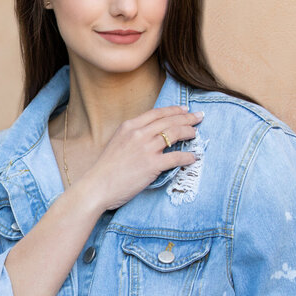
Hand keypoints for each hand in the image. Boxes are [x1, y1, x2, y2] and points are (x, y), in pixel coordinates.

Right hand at [78, 106, 203, 210]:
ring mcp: (146, 149)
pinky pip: (176, 157)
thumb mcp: (116, 143)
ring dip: (189, 132)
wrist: (97, 186)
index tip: (184, 109)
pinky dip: (187, 157)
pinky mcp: (152, 165)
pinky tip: (192, 158)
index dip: (174, 110)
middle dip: (187, 117)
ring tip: (196, 134)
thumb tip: (150, 135)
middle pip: (169, 121)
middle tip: (199, 117)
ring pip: (175, 134)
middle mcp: (138, 134)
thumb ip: (132, 136)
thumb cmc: (105, 168)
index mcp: (129, 126)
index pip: (157, 113)